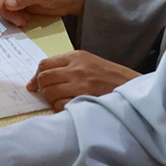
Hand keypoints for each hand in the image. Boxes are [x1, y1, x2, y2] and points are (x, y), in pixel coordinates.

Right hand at [0, 0, 84, 27]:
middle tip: (15, 20)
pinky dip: (15, 17)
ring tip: (22, 21)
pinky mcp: (22, 4)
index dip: (0, 0)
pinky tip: (23, 21)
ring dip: (11, 15)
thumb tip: (7, 4)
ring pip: (5, 6)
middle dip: (6, 9)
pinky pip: (12, 11)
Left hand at [26, 51, 140, 108]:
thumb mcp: (88, 62)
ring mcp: (80, 84)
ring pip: (49, 93)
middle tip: (49, 95)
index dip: (36, 76)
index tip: (33, 86)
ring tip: (61, 101)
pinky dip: (61, 108)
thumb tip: (38, 80)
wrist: (131, 87)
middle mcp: (76, 68)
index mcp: (76, 56)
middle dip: (42, 89)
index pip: (44, 64)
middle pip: (44, 78)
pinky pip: (61, 106)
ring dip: (51, 100)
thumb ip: (66, 67)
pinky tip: (70, 107)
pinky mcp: (84, 99)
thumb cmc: (109, 76)